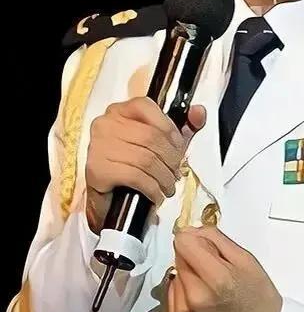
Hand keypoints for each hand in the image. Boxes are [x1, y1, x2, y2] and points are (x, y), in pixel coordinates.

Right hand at [85, 98, 206, 233]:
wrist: (109, 203)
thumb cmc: (133, 168)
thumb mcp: (162, 144)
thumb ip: (182, 127)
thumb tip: (199, 112)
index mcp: (120, 111)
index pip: (148, 108)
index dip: (170, 131)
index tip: (178, 150)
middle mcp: (105, 124)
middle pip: (151, 137)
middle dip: (171, 159)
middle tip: (175, 174)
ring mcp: (98, 147)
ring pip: (146, 159)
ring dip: (164, 177)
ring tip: (168, 187)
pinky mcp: (97, 170)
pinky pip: (135, 176)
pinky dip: (152, 188)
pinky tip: (156, 195)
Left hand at [168, 226, 282, 311]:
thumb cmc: (259, 295)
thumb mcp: (246, 259)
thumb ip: (216, 239)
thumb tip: (189, 232)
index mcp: (215, 278)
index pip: (183, 242)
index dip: (195, 238)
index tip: (208, 246)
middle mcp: (193, 297)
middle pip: (179, 257)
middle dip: (194, 256)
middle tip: (216, 268)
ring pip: (175, 274)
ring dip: (189, 274)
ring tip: (210, 286)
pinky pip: (171, 293)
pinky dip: (183, 290)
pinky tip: (202, 298)